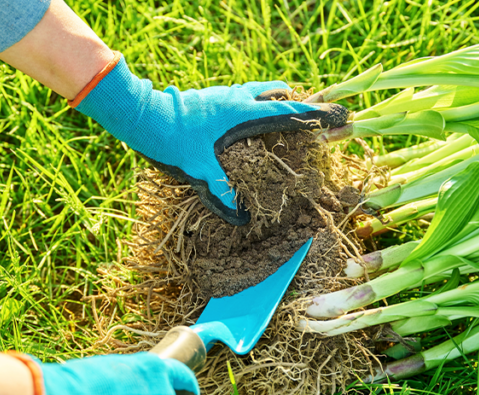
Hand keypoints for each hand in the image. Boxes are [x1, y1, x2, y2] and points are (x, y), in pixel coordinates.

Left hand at [73, 54, 348, 224]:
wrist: (139, 114)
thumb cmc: (170, 139)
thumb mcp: (197, 170)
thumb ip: (220, 192)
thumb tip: (240, 219)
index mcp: (242, 113)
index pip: (288, 112)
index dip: (315, 117)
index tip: (339, 117)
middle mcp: (236, 99)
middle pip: (278, 94)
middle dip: (296, 106)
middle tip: (311, 119)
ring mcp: (222, 94)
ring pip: (259, 91)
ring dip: (274, 102)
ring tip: (283, 117)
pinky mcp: (209, 96)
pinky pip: (241, 96)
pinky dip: (253, 104)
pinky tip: (245, 122)